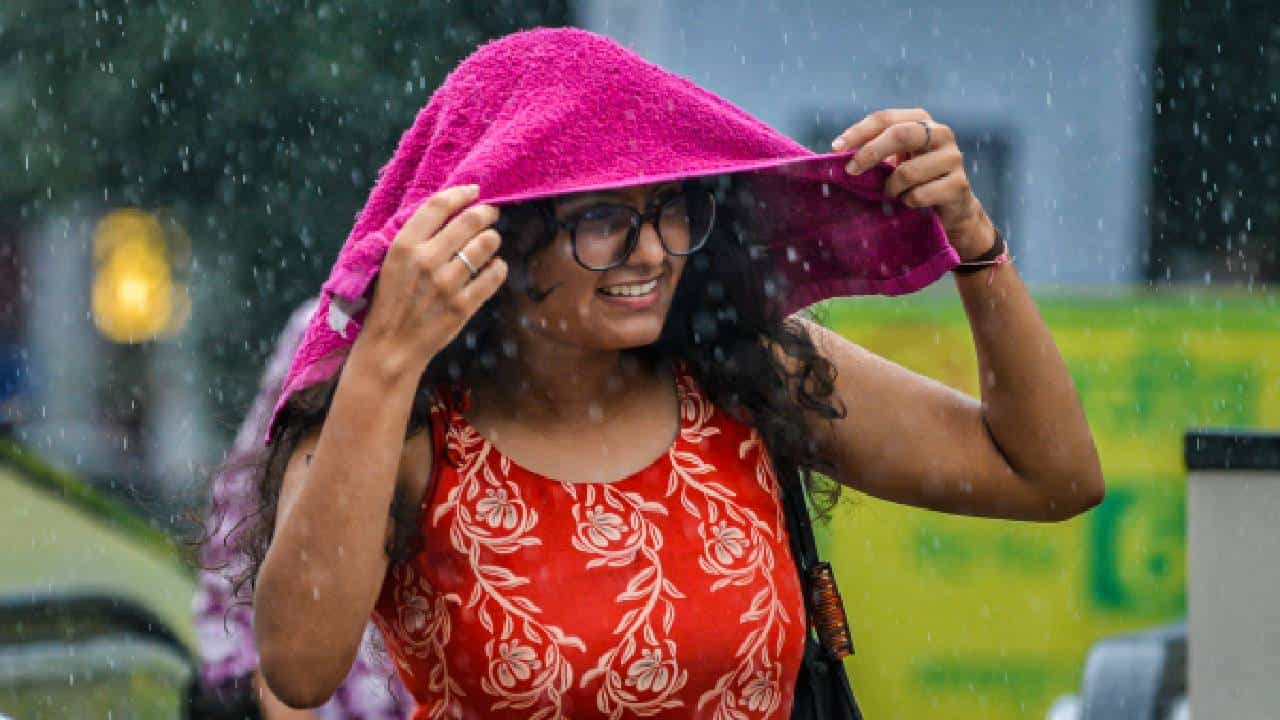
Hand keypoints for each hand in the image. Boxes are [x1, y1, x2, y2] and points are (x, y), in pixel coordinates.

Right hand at [356, 184, 507, 378]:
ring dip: (493, 239)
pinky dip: (498, 268)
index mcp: (404, 246)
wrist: (391, 346)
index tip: (474, 191)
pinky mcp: (463, 305)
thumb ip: (416, 238)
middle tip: (490, 214)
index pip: (439, 206)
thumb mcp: (391, 263)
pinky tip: (494, 266)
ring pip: (486, 245)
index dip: (461, 193)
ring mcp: (447, 283)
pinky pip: (494, 276)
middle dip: (486, 213)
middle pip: (470, 221)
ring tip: (490, 241)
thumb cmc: (390, 301)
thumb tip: (449, 211)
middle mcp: (426, 260)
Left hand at [831, 108, 995, 259]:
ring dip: (890, 188)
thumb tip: (836, 153)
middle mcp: (941, 133)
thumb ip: (873, 151)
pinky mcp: (959, 185)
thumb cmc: (914, 181)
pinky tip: (910, 203)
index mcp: (921, 121)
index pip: (885, 118)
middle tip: (851, 171)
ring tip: (892, 194)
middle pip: (900, 134)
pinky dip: (907, 202)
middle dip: (870, 153)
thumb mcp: (894, 161)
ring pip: (907, 172)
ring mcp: (953, 158)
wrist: (951, 211)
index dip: (858, 132)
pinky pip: (919, 195)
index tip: (836, 148)